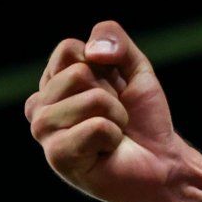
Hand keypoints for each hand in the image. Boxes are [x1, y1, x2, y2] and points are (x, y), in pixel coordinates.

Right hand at [25, 20, 201, 201]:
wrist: (162, 160)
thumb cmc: (143, 118)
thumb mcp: (135, 67)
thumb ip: (114, 40)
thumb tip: (91, 52)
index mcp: (52, 83)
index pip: (68, 49)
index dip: (104, 65)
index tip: (112, 89)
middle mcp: (39, 106)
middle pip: (78, 73)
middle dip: (111, 95)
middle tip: (114, 117)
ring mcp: (44, 132)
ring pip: (92, 99)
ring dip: (116, 116)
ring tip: (113, 134)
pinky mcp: (57, 156)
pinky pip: (98, 126)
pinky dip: (114, 136)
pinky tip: (107, 151)